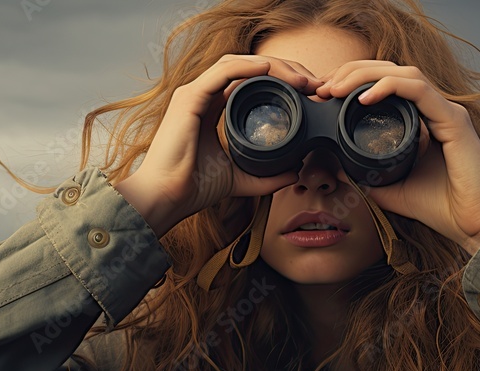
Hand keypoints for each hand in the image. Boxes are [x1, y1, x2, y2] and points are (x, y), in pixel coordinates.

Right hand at [115, 55, 323, 236]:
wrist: (167, 198)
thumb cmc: (194, 187)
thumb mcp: (241, 178)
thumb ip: (267, 175)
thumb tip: (295, 172)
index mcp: (213, 108)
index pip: (250, 81)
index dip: (281, 81)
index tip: (308, 93)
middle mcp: (203, 96)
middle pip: (248, 67)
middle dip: (284, 69)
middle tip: (312, 82)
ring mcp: (194, 94)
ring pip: (238, 64)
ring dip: (272, 66)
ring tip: (300, 78)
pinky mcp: (189, 98)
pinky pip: (223, 72)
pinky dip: (247, 67)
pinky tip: (269, 69)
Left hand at [315, 61, 479, 255]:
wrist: (475, 226)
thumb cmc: (443, 209)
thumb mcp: (392, 190)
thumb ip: (368, 177)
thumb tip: (338, 166)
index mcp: (423, 121)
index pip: (387, 85)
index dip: (354, 82)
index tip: (326, 95)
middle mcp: (435, 110)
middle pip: (391, 71)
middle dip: (353, 72)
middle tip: (324, 87)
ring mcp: (446, 111)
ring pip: (403, 73)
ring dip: (366, 74)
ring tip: (338, 88)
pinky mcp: (454, 120)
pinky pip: (418, 89)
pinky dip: (389, 87)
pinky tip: (364, 98)